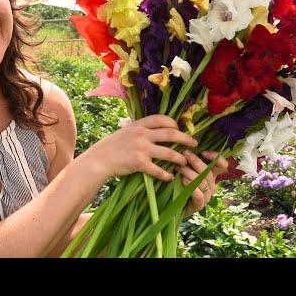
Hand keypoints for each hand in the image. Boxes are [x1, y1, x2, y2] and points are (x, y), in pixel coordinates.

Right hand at [81, 114, 197, 182]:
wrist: (100, 159)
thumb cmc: (114, 145)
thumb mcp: (127, 131)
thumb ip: (141, 129)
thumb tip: (157, 129)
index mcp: (139, 124)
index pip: (162, 119)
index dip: (174, 124)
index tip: (179, 129)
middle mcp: (142, 134)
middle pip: (171, 134)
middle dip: (186, 139)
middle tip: (195, 144)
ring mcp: (141, 149)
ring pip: (169, 153)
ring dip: (180, 158)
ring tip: (185, 162)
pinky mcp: (139, 163)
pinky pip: (158, 169)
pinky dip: (166, 174)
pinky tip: (170, 177)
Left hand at [178, 150, 228, 216]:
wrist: (172, 204)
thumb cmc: (179, 182)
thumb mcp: (185, 168)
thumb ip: (189, 159)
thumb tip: (187, 144)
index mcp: (211, 174)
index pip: (222, 165)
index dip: (216, 158)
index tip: (204, 152)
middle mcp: (212, 185)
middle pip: (209, 172)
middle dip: (196, 161)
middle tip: (184, 154)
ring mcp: (207, 196)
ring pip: (202, 182)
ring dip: (190, 173)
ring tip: (178, 168)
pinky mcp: (199, 206)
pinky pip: (199, 196)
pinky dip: (192, 188)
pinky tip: (184, 182)